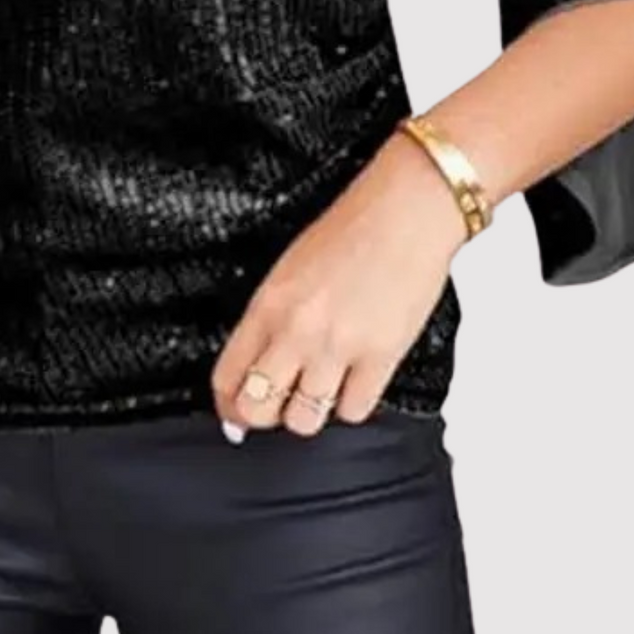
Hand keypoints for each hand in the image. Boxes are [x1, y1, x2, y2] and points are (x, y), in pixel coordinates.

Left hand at [211, 131, 472, 435]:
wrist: (406, 212)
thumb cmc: (352, 230)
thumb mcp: (290, 269)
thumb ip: (271, 318)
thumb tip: (259, 365)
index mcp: (268, 304)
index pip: (227, 377)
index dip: (228, 404)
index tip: (236, 410)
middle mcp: (297, 330)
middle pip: (257, 410)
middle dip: (264, 416)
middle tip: (279, 404)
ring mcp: (338, 346)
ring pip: (303, 421)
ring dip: (311, 411)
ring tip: (322, 387)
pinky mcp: (381, 357)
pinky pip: (353, 411)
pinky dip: (353, 403)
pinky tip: (356, 378)